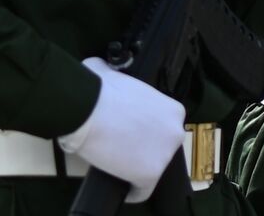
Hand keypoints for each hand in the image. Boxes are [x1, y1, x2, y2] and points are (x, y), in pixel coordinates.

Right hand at [59, 58, 186, 202]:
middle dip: (145, 149)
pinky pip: (143, 190)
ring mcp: (165, 154)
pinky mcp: (149, 174)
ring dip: (138, 168)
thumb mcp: (114, 74)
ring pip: (153, 168)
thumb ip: (115, 76)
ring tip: (120, 166)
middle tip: (123, 149)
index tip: (132, 136)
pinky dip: (134, 192)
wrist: (88, 107)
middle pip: (161, 147)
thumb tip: (102, 71)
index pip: (164, 128)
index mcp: (173, 109)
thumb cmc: (99, 88)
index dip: (147, 134)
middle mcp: (175, 131)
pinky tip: (125, 191)